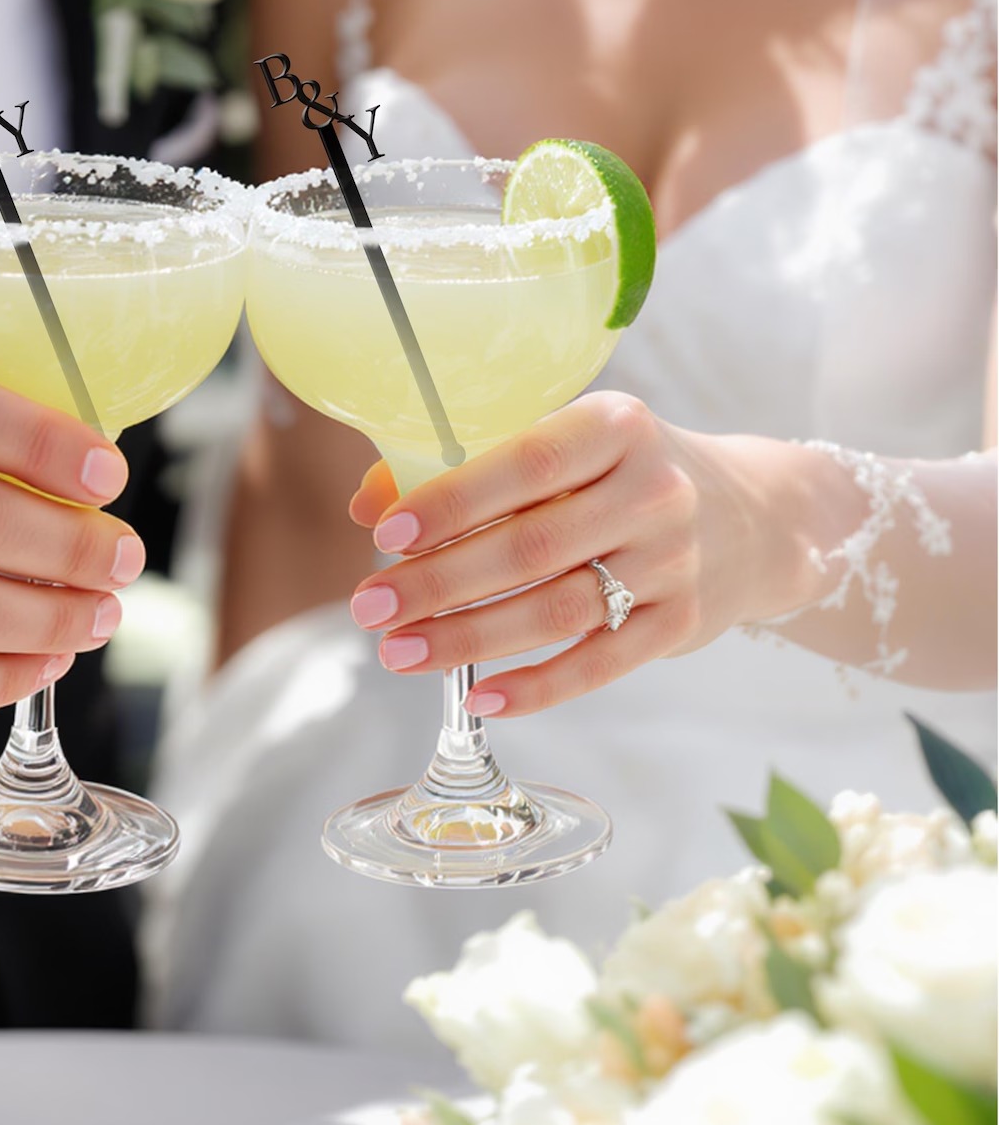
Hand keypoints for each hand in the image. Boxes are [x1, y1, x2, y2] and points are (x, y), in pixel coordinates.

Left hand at [346, 393, 815, 716]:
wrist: (756, 517)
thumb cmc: (623, 473)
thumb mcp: (564, 445)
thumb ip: (468, 466)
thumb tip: (368, 506)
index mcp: (615, 426)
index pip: (523, 463)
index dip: (451, 500)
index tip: (386, 534)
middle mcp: (652, 491)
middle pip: (529, 547)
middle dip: (437, 582)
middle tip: (369, 605)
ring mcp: (673, 561)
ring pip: (555, 610)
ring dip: (468, 639)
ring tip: (399, 651)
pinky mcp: (682, 624)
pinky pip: (599, 664)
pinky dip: (536, 686)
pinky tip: (479, 698)